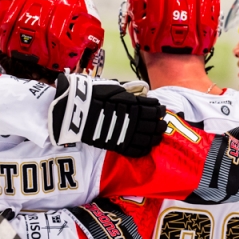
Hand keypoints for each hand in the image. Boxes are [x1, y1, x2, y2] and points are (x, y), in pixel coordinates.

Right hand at [49, 73, 166, 156]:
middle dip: (160, 124)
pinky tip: (147, 146)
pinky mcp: (119, 145)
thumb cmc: (94, 95)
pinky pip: (137, 150)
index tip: (160, 110)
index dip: (160, 110)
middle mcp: (135, 119)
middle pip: (156, 124)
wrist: (77, 110)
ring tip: (157, 135)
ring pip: (150, 138)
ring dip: (156, 137)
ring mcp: (128, 134)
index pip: (155, 108)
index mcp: (135, 104)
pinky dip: (145, 149)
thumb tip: (141, 95)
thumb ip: (130, 94)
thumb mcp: (116, 89)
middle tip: (161, 123)